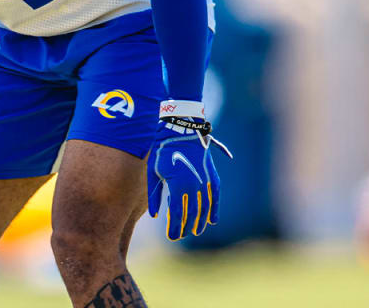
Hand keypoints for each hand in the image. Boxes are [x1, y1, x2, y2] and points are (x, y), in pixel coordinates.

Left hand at [147, 111, 231, 240]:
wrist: (181, 131)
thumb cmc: (162, 152)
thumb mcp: (153, 172)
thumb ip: (154, 195)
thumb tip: (156, 215)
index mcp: (178, 185)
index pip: (177, 214)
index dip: (175, 227)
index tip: (172, 237)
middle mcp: (194, 185)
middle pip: (192, 214)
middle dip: (186, 227)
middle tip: (180, 236)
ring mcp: (205, 181)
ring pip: (205, 208)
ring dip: (200, 221)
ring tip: (195, 231)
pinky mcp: (212, 176)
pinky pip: (215, 196)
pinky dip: (214, 209)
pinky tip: (212, 220)